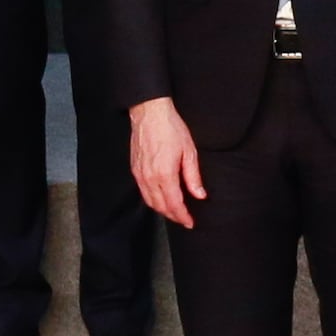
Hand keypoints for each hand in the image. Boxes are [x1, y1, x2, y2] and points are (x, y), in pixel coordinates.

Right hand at [130, 95, 206, 226]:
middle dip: (173, 216)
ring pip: (150, 202)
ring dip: (162, 210)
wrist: (149, 113)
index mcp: (165, 174)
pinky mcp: (135, 170)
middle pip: (161, 207)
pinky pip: (143, 192)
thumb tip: (200, 195)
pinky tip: (161, 199)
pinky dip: (153, 200)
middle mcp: (150, 178)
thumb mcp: (189, 151)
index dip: (183, 216)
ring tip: (174, 212)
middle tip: (184, 219)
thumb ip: (193, 176)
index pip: (174, 204)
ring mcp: (140, 175)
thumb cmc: (170, 128)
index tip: (190, 222)